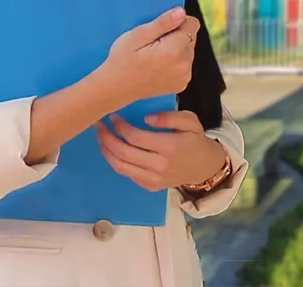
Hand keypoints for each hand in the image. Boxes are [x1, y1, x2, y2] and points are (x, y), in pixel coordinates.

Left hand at [94, 110, 227, 191]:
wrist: (204, 167)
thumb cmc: (195, 140)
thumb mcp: (190, 121)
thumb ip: (170, 117)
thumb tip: (146, 119)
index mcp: (169, 147)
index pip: (135, 137)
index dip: (120, 126)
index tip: (112, 116)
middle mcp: (159, 166)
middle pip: (123, 153)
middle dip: (107, 137)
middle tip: (98, 124)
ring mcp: (153, 179)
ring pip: (120, 166)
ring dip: (106, 151)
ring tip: (100, 137)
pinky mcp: (150, 186)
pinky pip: (127, 174)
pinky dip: (115, 161)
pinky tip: (111, 150)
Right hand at [99, 7, 199, 106]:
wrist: (116, 88)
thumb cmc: (123, 59)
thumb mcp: (138, 35)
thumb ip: (163, 23)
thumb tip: (181, 12)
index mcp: (175, 50)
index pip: (192, 24)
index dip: (177, 22)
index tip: (161, 29)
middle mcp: (184, 64)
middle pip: (191, 38)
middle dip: (176, 36)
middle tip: (154, 44)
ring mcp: (184, 76)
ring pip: (188, 51)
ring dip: (176, 49)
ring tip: (155, 56)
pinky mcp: (181, 84)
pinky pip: (185, 65)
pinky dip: (175, 63)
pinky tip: (158, 66)